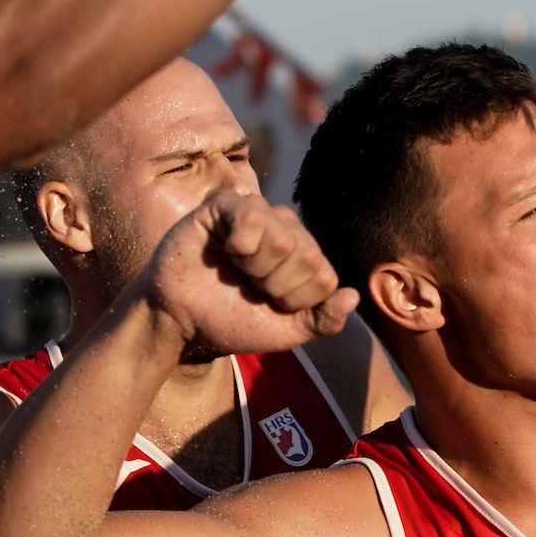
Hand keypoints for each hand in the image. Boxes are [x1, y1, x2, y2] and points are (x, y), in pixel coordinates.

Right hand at [140, 189, 358, 355]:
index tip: (267, 304)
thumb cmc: (231, 321)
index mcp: (304, 257)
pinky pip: (252, 218)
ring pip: (283, 239)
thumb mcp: (286, 331)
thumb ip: (324, 319)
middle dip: (276, 286)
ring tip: (234, 270)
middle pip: (308, 256)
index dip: (294, 300)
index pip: (325, 277)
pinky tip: (225, 251)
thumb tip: (353, 296)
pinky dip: (240, 245)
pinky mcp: (225, 205)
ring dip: (255, 268)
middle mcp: (285, 230)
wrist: (182, 323)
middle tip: (248, 288)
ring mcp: (257, 214)